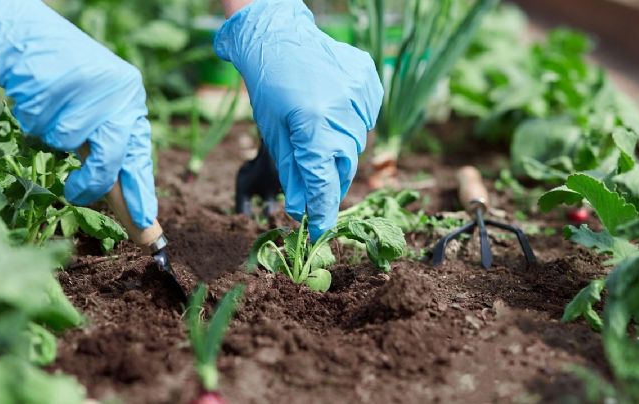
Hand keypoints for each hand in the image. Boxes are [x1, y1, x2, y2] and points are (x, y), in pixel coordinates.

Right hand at [0, 0, 156, 228]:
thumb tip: (126, 201)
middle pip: (111, 156)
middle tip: (77, 193)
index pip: (139, 156)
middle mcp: (121, 92)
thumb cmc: (67, 88)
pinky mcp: (61, 80)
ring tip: (52, 113)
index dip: (140, 192)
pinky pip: (42, 125)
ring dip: (53, 137)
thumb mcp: (98, 113)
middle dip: (92, 182)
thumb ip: (112, 148)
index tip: (144, 222)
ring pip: (69, 141)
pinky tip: (38, 100)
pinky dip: (34, 121)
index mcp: (133, 102)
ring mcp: (92, 86)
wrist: (31, 40)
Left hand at [215, 0, 382, 239]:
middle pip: (344, 165)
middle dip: (330, 179)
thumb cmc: (269, 88)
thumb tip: (301, 209)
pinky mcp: (369, 82)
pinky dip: (351, 122)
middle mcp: (342, 111)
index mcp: (313, 126)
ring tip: (319, 128)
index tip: (320, 230)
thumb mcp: (274, 134)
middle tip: (317, 183)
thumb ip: (293, 173)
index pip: (324, 182)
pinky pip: (366, 117)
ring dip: (340, 147)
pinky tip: (332, 108)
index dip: (323, 211)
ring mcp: (360, 94)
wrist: (279, 37)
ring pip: (356, 142)